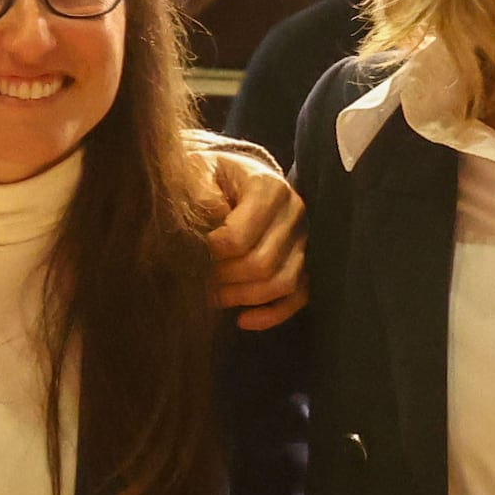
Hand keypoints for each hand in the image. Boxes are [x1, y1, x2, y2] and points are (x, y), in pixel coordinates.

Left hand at [198, 148, 307, 326]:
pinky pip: (299, 296)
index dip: (209, 254)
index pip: (238, 238)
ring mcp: (304, 239)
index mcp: (268, 187)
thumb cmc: (209, 177)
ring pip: (282, 283)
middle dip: (224, 279)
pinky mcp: (306, 261)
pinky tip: (242, 320)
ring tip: (213, 296)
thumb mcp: (197, 175)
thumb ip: (199, 199)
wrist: (230, 179)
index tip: (189, 254)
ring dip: (242, 297)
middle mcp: (294, 211)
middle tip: (196, 279)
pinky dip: (272, 314)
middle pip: (261, 264)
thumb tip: (207, 234)